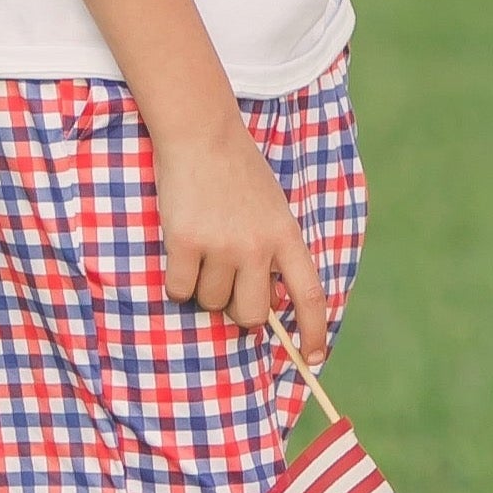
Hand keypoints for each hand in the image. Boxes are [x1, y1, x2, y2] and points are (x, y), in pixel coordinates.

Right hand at [155, 113, 330, 354]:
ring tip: (205, 246)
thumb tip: (267, 305)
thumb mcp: (272, 209)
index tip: (314, 357)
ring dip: (205, 287)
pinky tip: (182, 245)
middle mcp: (257, 246)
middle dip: (240, 311)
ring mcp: (221, 246)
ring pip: (212, 303)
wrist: (202, 135)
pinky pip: (179, 290)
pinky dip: (178, 278)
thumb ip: (274, 251)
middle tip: (229, 283)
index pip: (310, 294)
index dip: (314, 330)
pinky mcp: (185, 243)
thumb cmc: (238, 174)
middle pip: (252, 314)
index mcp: (286, 235)